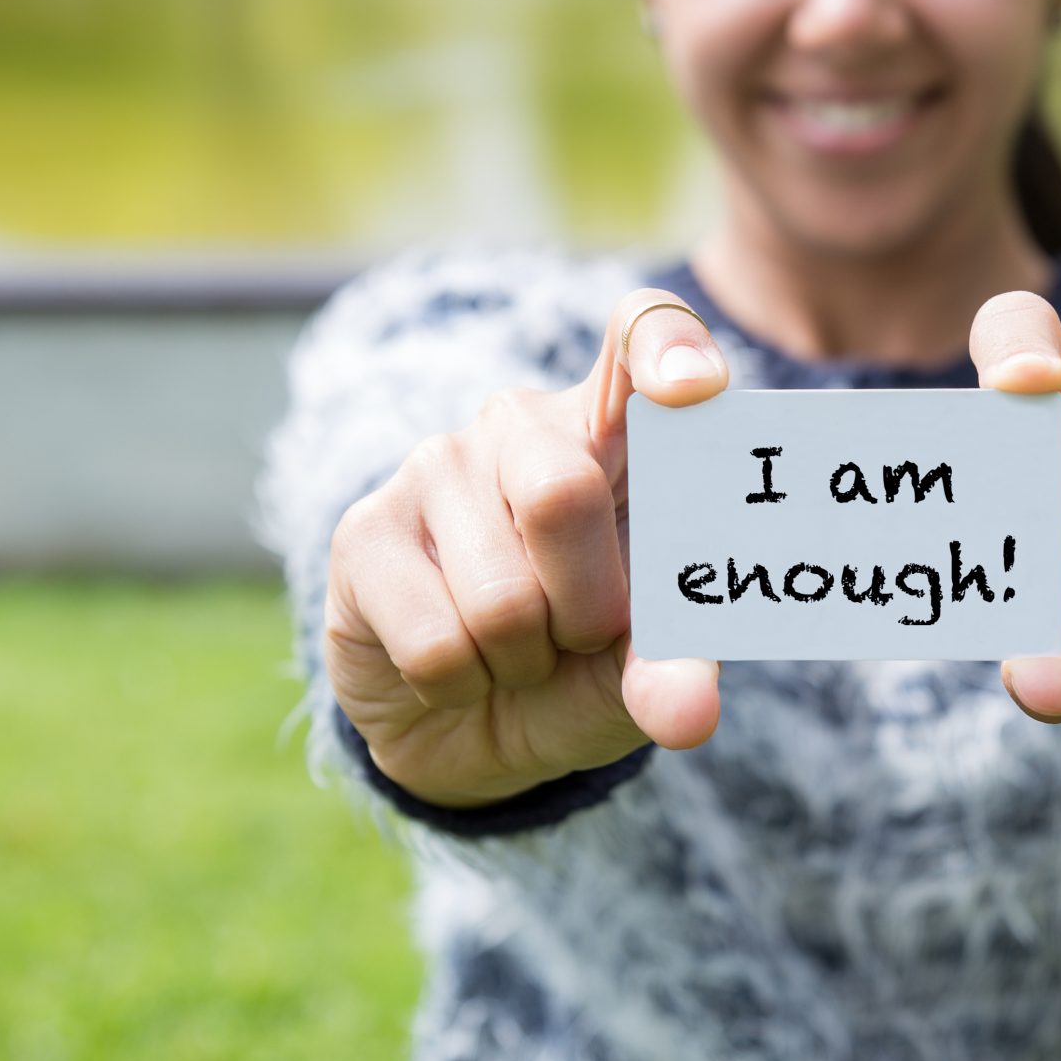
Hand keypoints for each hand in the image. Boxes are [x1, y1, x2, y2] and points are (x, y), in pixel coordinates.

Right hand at [322, 289, 730, 808]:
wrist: (472, 723)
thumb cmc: (579, 664)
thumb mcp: (644, 666)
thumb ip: (675, 670)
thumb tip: (687, 718)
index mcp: (615, 427)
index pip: (641, 337)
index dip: (668, 348)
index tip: (696, 389)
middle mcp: (522, 424)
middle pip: (565, 495)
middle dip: (590, 608)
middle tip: (582, 633)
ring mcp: (435, 466)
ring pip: (503, 597)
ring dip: (523, 659)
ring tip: (514, 648)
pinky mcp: (363, 530)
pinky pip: (439, 643)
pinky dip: (462, 683)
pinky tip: (454, 663)